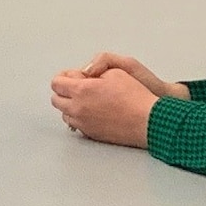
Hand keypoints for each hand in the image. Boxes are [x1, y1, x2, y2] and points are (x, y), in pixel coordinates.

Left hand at [50, 53, 181, 147]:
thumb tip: (82, 75)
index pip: (56, 83)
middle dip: (65, 91)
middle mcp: (78, 108)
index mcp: (81, 90)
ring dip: (71, 106)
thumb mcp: (115, 71)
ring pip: (65, 114)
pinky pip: (76, 125)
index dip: (64, 77)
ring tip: (88, 100)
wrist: (148, 121)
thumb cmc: (135, 96)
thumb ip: (92, 70)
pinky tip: (93, 112)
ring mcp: (83, 123)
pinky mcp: (91, 134)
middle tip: (79, 88)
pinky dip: (79, 118)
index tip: (74, 77)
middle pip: (56, 99)